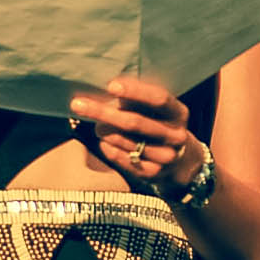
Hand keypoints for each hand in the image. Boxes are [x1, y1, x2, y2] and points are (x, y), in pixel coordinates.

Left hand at [70, 77, 202, 188]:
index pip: (158, 99)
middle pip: (136, 123)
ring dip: (105, 131)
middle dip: (104, 112)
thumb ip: (137, 100)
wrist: (180, 159)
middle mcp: (176, 136)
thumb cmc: (159, 124)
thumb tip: (107, 87)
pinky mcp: (154, 174)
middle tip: (79, 105)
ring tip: (96, 125)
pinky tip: (103, 142)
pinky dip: (110, 149)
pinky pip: (124, 160)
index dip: (135, 91)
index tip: (110, 85)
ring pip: (127, 142)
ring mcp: (167, 157)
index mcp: (179, 113)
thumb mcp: (156, 110)